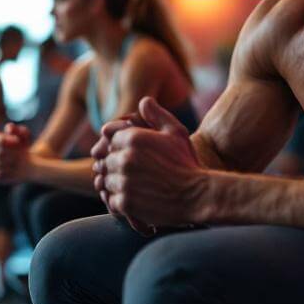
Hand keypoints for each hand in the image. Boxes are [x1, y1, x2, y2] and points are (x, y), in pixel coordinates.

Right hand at [0, 123, 32, 183]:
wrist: (25, 163)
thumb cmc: (22, 147)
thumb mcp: (23, 136)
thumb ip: (18, 130)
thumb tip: (9, 127)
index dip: (7, 141)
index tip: (17, 141)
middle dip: (12, 153)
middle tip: (20, 154)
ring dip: (10, 163)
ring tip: (18, 161)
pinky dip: (6, 173)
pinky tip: (14, 170)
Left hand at [98, 97, 205, 229]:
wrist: (198, 196)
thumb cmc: (187, 163)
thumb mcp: (176, 133)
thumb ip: (157, 115)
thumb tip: (143, 101)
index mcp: (133, 138)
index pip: (109, 137)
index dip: (118, 145)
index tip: (128, 154)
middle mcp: (125, 158)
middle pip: (106, 159)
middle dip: (115, 165)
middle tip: (132, 174)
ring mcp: (123, 181)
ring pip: (106, 181)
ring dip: (116, 184)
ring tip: (132, 187)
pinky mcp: (125, 202)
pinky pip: (110, 200)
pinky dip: (118, 201)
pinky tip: (131, 200)